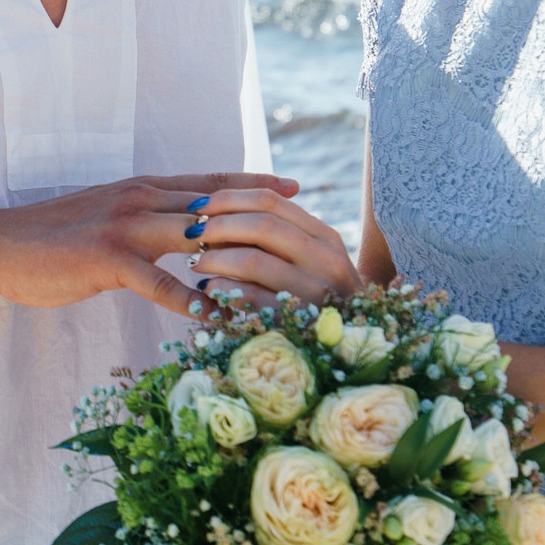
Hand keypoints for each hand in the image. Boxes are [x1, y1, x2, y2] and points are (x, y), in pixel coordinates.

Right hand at [0, 173, 298, 318]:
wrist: (2, 245)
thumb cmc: (56, 239)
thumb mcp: (109, 218)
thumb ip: (147, 221)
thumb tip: (182, 233)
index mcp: (145, 189)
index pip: (212, 182)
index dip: (254, 183)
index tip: (294, 186)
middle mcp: (143, 199)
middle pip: (217, 204)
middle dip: (264, 216)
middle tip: (307, 229)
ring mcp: (126, 226)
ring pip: (197, 236)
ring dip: (238, 258)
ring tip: (278, 279)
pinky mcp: (109, 258)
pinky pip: (159, 280)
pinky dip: (191, 298)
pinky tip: (216, 315)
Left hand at [184, 186, 362, 308]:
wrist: (351, 344)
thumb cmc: (320, 297)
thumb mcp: (311, 261)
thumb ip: (279, 236)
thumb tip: (220, 214)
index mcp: (324, 236)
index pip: (271, 202)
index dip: (229, 200)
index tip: (200, 205)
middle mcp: (325, 259)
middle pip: (262, 225)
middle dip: (219, 226)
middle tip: (192, 233)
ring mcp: (316, 292)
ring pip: (255, 260)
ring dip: (216, 258)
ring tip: (196, 262)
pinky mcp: (300, 322)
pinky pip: (254, 299)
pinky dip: (226, 290)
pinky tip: (210, 288)